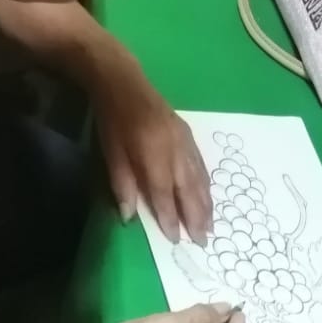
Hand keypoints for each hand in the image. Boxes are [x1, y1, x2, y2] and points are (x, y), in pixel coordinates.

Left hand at [94, 68, 212, 243]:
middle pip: (188, 188)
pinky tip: (208, 195)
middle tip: (203, 240)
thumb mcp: (111, 152)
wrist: (125, 82)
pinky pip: (201, 163)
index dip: (170, 216)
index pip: (163, 192)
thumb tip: (129, 216)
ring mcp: (185, 140)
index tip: (175, 239)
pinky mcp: (188, 134)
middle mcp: (175, 148)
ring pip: (199, 177)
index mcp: (154, 153)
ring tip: (210, 225)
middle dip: (196, 216)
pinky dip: (206, 183)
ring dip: (206, 203)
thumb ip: (122, 184)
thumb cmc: (113, 120)